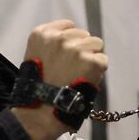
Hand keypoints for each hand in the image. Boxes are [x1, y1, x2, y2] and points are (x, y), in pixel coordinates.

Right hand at [14, 20, 107, 139]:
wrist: (39, 113)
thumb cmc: (36, 90)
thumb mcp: (35, 57)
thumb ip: (51, 46)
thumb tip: (73, 41)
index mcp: (41, 34)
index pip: (68, 26)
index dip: (70, 40)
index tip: (65, 55)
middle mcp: (59, 38)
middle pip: (83, 34)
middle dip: (81, 48)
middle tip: (71, 69)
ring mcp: (76, 49)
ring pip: (97, 44)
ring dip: (91, 58)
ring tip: (78, 75)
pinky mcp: (91, 61)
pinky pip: (103, 60)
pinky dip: (97, 72)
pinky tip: (83, 81)